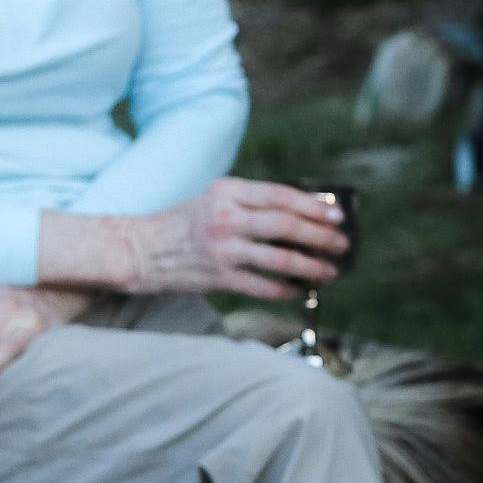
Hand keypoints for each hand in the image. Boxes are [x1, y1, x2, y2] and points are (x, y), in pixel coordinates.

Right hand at [121, 178, 343, 299]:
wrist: (139, 249)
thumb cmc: (183, 224)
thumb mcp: (215, 199)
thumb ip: (250, 202)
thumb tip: (300, 213)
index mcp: (229, 191)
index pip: (281, 195)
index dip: (314, 206)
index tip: (336, 215)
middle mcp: (227, 217)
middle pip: (287, 225)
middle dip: (321, 236)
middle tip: (342, 244)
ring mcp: (223, 249)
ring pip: (280, 258)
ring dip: (312, 266)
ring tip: (330, 271)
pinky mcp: (218, 277)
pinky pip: (262, 286)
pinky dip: (286, 290)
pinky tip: (299, 291)